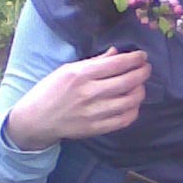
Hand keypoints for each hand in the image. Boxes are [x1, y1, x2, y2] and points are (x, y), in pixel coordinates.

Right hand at [4, 47, 150, 149]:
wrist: (36, 119)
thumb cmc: (51, 90)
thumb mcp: (68, 69)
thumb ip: (94, 62)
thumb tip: (117, 53)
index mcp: (81, 74)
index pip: (117, 64)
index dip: (135, 59)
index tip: (142, 56)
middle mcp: (89, 93)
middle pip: (128, 82)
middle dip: (142, 73)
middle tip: (146, 69)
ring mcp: (93, 113)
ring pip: (129, 101)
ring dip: (140, 91)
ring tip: (139, 85)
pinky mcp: (95, 128)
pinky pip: (123, 120)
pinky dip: (133, 110)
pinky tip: (132, 104)